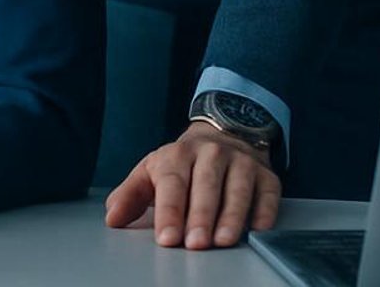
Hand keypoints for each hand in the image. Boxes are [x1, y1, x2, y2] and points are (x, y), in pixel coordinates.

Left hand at [104, 121, 281, 248]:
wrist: (223, 135)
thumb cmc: (182, 163)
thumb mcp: (151, 172)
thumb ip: (130, 195)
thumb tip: (112, 218)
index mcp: (178, 154)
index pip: (172, 184)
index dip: (169, 213)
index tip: (166, 238)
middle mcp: (211, 154)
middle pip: (205, 187)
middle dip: (200, 217)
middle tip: (195, 244)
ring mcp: (241, 163)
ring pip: (237, 191)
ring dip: (231, 217)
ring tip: (223, 241)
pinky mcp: (267, 176)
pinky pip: (267, 195)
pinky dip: (263, 213)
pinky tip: (257, 231)